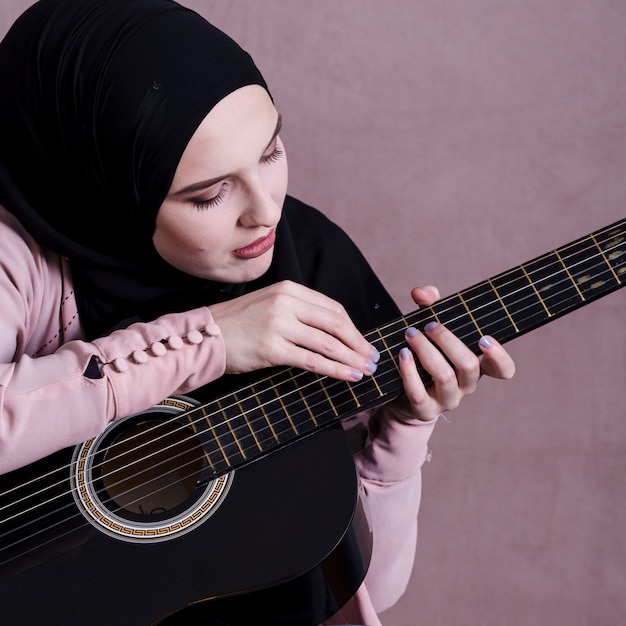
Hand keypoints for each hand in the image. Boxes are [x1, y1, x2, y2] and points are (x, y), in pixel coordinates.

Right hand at [208, 280, 378, 379]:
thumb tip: (333, 333)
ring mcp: (279, 324)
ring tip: (366, 369)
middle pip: (335, 323)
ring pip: (327, 342)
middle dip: (358, 343)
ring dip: (352, 358)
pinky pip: (312, 360)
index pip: (332, 308)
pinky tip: (349, 375)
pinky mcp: (272, 348)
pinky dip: (335, 369)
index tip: (364, 342)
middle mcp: (286, 302)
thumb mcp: (270, 305)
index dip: (353, 327)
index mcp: (288, 289)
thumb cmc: (238, 325)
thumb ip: (298, 313)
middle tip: (373, 358)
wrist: (205, 336)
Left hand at [394, 285, 515, 421]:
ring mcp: (448, 400)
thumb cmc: (424, 355)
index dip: (499, 357)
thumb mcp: (430, 328)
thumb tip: (421, 292)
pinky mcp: (425, 410)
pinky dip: (409, 371)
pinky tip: (402, 355)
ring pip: (445, 376)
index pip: (503, 370)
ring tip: (411, 335)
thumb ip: (430, 306)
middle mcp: (466, 385)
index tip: (484, 339)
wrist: (402, 393)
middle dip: (447, 340)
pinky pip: (418, 392)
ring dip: (426, 351)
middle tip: (428, 325)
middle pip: (468, 365)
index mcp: (477, 366)